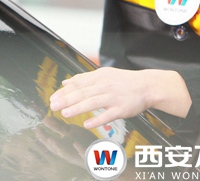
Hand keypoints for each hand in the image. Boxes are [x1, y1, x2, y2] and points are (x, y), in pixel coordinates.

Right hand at [35, 116, 93, 165]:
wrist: (99, 151)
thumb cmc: (81, 141)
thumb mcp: (69, 132)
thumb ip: (58, 126)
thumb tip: (46, 118)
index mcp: (62, 143)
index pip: (49, 141)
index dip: (42, 136)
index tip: (37, 128)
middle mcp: (67, 149)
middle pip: (54, 146)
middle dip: (46, 139)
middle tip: (39, 131)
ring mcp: (76, 153)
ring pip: (65, 151)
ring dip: (58, 146)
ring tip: (50, 140)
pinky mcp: (87, 154)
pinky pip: (83, 154)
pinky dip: (79, 150)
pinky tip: (75, 144)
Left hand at [49, 67, 190, 128]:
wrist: (147, 85)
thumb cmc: (124, 81)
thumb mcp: (103, 74)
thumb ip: (84, 78)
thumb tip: (65, 82)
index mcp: (99, 77)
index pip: (78, 83)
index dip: (64, 91)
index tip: (53, 98)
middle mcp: (105, 86)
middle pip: (83, 92)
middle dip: (66, 99)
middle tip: (53, 106)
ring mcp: (113, 97)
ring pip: (93, 103)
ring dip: (77, 108)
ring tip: (65, 113)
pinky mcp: (122, 109)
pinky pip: (108, 115)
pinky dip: (97, 120)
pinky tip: (86, 124)